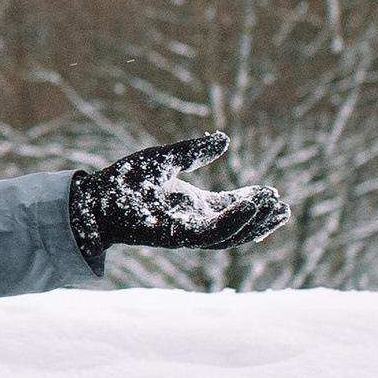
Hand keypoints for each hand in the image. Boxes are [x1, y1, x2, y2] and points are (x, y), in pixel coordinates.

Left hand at [67, 130, 288, 272]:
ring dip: (254, 223)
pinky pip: (211, 234)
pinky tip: (249, 207)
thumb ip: (194, 152)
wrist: (94, 198)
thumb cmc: (125, 181)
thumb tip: (225, 139)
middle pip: (237, 228)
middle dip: (261, 219)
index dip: (252, 203)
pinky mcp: (176, 237)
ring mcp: (185, 233)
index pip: (231, 209)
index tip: (271, 193)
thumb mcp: (166, 159)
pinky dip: (233, 222)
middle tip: (283, 206)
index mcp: (193, 207)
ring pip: (230, 236)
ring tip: (274, 207)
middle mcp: (193, 223)